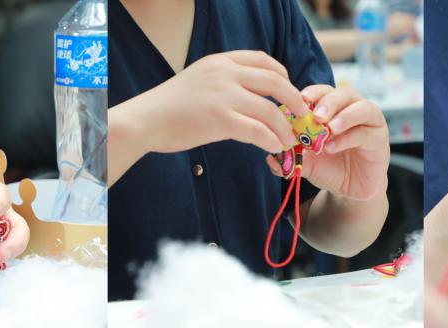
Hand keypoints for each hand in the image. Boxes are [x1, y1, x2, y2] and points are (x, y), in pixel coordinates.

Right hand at [119, 51, 309, 155]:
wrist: (145, 119)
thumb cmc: (170, 106)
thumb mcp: (199, 79)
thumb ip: (225, 81)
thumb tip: (252, 94)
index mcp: (220, 61)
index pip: (263, 60)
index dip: (283, 75)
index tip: (289, 90)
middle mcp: (225, 73)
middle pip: (276, 82)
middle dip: (295, 100)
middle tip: (302, 117)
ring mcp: (223, 96)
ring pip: (270, 110)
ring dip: (285, 128)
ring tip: (289, 141)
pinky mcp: (220, 120)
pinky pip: (257, 131)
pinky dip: (271, 140)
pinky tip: (274, 148)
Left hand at [267, 85, 389, 200]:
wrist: (350, 191)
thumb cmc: (329, 169)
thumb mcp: (306, 162)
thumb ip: (290, 158)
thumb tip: (270, 158)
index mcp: (335, 108)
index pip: (324, 92)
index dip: (312, 93)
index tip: (298, 101)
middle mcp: (354, 110)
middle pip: (344, 94)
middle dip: (328, 102)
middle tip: (314, 114)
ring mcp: (370, 123)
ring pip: (362, 108)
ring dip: (344, 116)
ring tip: (328, 128)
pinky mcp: (380, 139)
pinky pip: (366, 133)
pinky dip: (349, 138)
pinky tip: (333, 147)